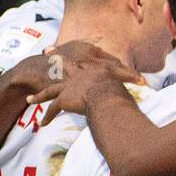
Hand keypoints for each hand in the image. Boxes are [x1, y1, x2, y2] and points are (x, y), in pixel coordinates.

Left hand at [26, 50, 142, 124]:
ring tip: (30, 100)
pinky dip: (47, 116)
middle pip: (63, 65)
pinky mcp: (64, 98)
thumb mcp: (126, 82)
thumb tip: (146, 82)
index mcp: (92, 68)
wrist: (106, 94)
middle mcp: (78, 74)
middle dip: (54, 59)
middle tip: (46, 51)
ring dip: (40, 95)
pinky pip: (52, 108)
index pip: (83, 60)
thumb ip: (131, 80)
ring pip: (50, 90)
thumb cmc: (119, 91)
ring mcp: (69, 85)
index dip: (79, 56)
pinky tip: (42, 124)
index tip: (76, 51)